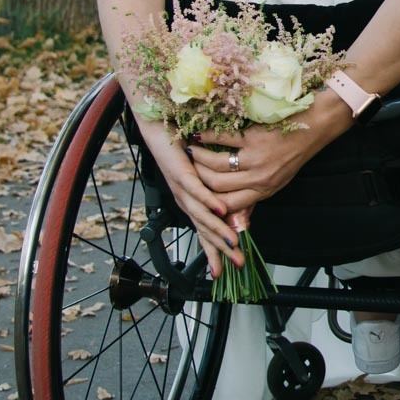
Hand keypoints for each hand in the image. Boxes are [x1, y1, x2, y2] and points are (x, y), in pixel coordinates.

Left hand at [134, 118, 245, 278]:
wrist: (160, 131)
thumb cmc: (183, 151)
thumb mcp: (207, 178)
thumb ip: (221, 196)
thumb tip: (240, 212)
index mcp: (192, 204)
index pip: (205, 233)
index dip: (216, 252)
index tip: (229, 268)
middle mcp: (186, 202)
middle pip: (205, 231)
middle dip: (222, 250)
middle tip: (237, 263)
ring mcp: (183, 190)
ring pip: (202, 215)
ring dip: (218, 230)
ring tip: (233, 242)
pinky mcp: (182, 174)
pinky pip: (197, 190)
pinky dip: (209, 201)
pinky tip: (220, 209)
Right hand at [188, 94, 353, 220]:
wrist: (317, 126)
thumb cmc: (296, 150)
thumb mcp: (278, 179)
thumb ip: (255, 191)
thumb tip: (232, 205)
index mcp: (264, 191)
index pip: (228, 206)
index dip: (208, 202)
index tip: (195, 194)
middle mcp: (260, 179)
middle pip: (217, 187)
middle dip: (197, 179)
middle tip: (186, 168)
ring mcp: (257, 158)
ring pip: (216, 165)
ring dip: (198, 158)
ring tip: (189, 151)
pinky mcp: (255, 137)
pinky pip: (223, 139)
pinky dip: (207, 136)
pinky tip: (199, 133)